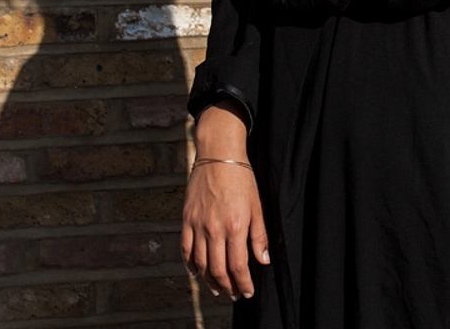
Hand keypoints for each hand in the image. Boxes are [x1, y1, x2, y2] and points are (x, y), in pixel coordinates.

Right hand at [181, 106, 270, 299]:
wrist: (218, 154)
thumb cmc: (242, 178)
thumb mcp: (257, 205)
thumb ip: (259, 235)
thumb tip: (263, 260)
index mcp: (235, 226)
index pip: (238, 266)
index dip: (243, 283)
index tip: (247, 292)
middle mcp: (214, 228)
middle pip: (218, 269)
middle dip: (227, 287)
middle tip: (233, 294)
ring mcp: (198, 224)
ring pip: (200, 263)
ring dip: (209, 280)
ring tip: (218, 288)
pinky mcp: (186, 219)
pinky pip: (185, 248)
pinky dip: (190, 264)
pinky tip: (197, 272)